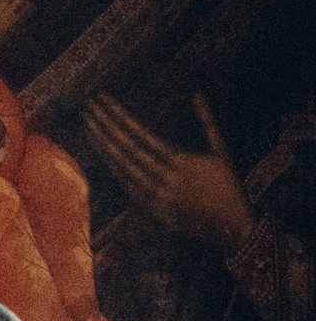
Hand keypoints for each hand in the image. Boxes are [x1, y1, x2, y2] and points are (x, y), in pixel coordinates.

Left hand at [87, 90, 254, 249]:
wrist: (232, 227)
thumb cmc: (228, 186)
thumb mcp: (221, 151)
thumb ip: (207, 122)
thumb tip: (197, 93)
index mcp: (183, 163)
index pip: (143, 137)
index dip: (121, 119)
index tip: (105, 103)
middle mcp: (167, 180)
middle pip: (126, 151)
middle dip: (106, 128)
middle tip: (88, 109)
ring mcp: (157, 197)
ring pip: (122, 170)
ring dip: (103, 148)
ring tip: (88, 128)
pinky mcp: (154, 211)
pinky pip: (128, 188)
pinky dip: (114, 171)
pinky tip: (103, 155)